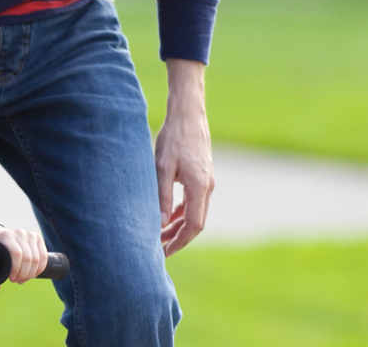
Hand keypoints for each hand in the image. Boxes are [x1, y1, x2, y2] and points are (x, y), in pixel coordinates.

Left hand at [0, 222, 47, 293]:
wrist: (1, 237)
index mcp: (6, 236)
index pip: (16, 253)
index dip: (16, 269)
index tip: (11, 278)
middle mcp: (19, 233)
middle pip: (28, 258)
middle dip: (23, 274)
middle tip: (17, 281)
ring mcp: (30, 235)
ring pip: (37, 259)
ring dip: (31, 273)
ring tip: (23, 278)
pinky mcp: (38, 238)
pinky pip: (44, 256)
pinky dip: (39, 269)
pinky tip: (32, 274)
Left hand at [156, 59, 214, 256]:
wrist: (188, 115)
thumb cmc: (173, 139)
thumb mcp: (162, 168)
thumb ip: (161, 197)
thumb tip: (159, 224)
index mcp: (200, 188)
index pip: (193, 225)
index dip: (179, 242)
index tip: (164, 253)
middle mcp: (208, 188)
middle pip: (196, 223)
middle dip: (178, 238)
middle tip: (159, 250)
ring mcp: (207, 182)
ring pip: (195, 213)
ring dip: (179, 226)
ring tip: (160, 237)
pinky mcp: (203, 176)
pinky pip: (194, 202)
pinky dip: (181, 212)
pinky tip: (167, 216)